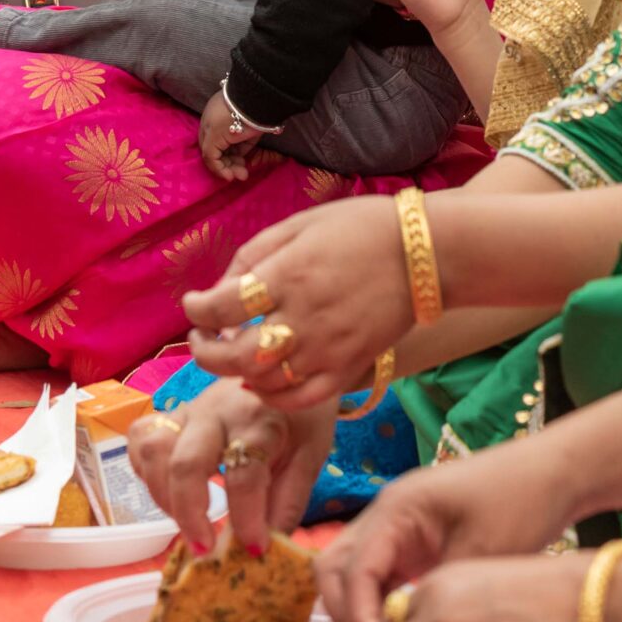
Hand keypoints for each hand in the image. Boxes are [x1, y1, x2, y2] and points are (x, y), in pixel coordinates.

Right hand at [129, 381, 335, 555]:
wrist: (286, 364)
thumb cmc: (299, 417)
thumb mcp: (309, 455)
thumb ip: (288, 501)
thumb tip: (266, 549)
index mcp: (261, 421)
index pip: (244, 475)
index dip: (247, 519)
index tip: (255, 550)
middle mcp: (219, 412)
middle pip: (186, 462)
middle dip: (189, 513)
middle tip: (203, 549)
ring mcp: (189, 410)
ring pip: (154, 449)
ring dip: (163, 495)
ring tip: (186, 523)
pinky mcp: (172, 413)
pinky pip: (141, 436)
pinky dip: (144, 469)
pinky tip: (166, 491)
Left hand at [182, 197, 414, 409]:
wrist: (427, 254)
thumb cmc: (362, 228)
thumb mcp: (301, 223)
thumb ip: (256, 254)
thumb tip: (222, 287)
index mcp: (287, 275)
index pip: (221, 306)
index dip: (196, 309)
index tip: (193, 304)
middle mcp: (302, 318)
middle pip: (234, 355)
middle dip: (205, 352)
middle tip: (200, 340)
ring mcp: (326, 349)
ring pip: (263, 382)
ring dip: (235, 374)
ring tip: (230, 357)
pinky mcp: (348, 367)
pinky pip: (302, 398)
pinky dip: (274, 396)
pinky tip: (262, 381)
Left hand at [198, 89, 263, 181]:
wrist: (258, 98)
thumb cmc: (259, 109)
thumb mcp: (250, 127)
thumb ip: (243, 140)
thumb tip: (242, 157)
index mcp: (219, 112)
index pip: (219, 138)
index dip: (230, 153)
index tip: (243, 162)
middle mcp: (210, 120)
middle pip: (215, 147)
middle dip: (229, 163)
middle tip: (243, 173)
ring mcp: (208, 128)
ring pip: (212, 155)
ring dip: (227, 168)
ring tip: (241, 176)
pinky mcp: (211, 136)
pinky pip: (211, 158)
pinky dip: (220, 170)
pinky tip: (230, 176)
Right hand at [317, 439, 583, 621]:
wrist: (551, 473)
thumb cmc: (520, 501)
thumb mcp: (481, 551)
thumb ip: (438, 593)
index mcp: (396, 508)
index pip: (352, 567)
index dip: (358, 613)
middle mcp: (385, 514)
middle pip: (333, 568)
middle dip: (346, 612)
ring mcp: (396, 527)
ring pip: (350, 572)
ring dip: (359, 608)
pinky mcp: (412, 541)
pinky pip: (377, 575)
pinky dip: (380, 602)